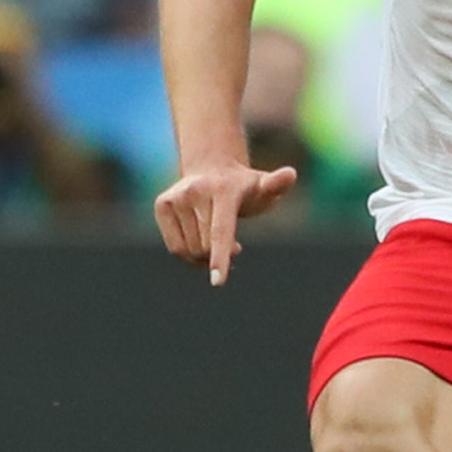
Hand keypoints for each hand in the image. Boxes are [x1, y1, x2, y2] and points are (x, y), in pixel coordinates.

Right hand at [154, 160, 299, 285]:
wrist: (212, 169)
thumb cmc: (245, 187)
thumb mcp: (264, 187)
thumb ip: (277, 185)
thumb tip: (290, 174)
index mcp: (223, 190)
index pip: (220, 231)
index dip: (220, 257)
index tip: (218, 282)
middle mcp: (195, 190)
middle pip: (205, 247)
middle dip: (220, 255)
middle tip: (236, 246)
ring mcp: (175, 197)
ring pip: (188, 250)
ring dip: (205, 256)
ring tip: (217, 241)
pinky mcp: (161, 205)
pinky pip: (175, 247)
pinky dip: (189, 254)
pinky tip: (201, 240)